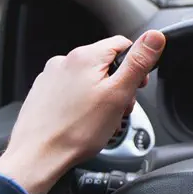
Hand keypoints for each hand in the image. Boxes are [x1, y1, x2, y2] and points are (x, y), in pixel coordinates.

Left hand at [0, 30, 165, 193]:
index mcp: (86, 56)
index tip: (137, 86)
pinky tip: (83, 121)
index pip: (123, 44)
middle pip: (106, 64)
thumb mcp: (119, 93)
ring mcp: (51, 77)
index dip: (136, 66)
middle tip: (119, 109)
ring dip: (102, 96)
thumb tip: (155, 37)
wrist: (37, 156)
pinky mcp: (43, 93)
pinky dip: (83, 103)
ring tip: (101, 120)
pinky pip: (72, 91)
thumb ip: (138, 62)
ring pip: (89, 79)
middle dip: (118, 85)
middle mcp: (65, 61)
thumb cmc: (76, 130)